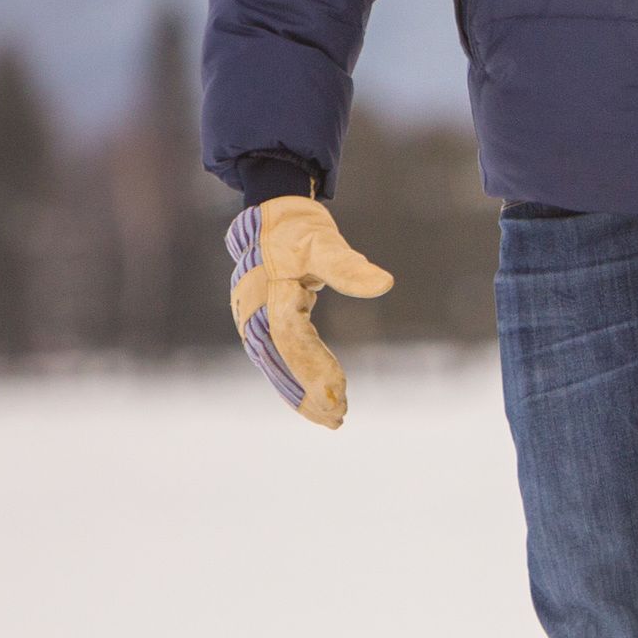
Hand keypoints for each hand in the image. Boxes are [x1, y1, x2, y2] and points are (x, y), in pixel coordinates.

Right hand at [226, 197, 396, 428]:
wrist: (267, 218)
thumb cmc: (298, 229)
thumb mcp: (324, 243)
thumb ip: (349, 266)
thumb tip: (385, 283)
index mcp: (270, 296)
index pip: (294, 341)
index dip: (315, 369)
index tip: (341, 394)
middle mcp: (254, 314)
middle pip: (282, 362)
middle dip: (308, 392)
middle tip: (339, 417)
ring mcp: (251, 321)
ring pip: (276, 366)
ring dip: (300, 394)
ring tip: (332, 419)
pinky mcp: (257, 325)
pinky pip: (274, 359)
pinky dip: (291, 382)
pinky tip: (311, 402)